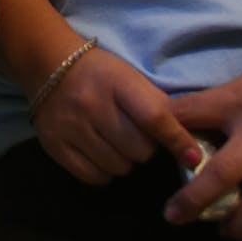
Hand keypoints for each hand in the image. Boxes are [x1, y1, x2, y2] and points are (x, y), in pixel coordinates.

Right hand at [32, 46, 200, 183]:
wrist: (47, 64)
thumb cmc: (100, 72)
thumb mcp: (131, 78)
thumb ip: (160, 107)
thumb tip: (190, 147)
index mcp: (116, 82)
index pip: (154, 118)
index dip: (177, 141)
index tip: (194, 159)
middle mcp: (91, 105)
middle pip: (139, 150)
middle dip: (145, 148)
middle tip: (136, 135)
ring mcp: (71, 127)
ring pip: (119, 167)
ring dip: (124, 160)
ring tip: (115, 142)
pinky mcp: (55, 146)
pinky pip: (94, 177)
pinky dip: (104, 170)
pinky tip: (100, 152)